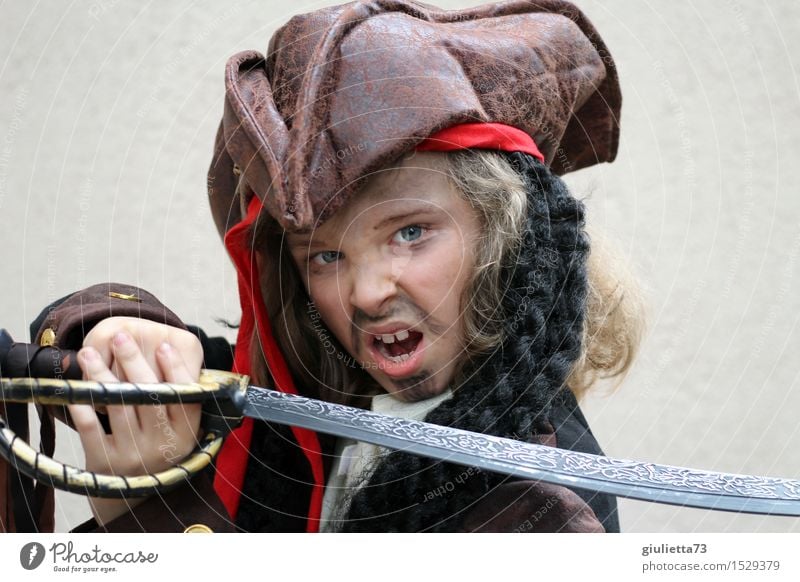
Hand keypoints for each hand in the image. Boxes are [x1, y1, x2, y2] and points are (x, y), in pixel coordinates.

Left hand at [67, 317, 203, 524]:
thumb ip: (179, 398)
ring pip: (118, 407)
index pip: (183, 396)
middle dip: (133, 362)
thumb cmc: (161, 448)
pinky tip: (76, 388)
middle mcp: (162, 445)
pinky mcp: (105, 464)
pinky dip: (83, 407)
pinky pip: (92, 429)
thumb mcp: (180, 430)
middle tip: (121, 336)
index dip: (175, 370)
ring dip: (101, 376)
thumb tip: (170, 350)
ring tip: (88, 353)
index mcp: (186, 433)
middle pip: (149, 397)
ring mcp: (133, 455)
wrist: (138, 497)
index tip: (164, 344)